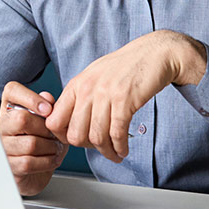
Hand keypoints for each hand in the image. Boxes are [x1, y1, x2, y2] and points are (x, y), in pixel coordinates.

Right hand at [0, 81, 68, 195]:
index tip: (48, 110)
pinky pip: (29, 162)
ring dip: (50, 147)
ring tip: (55, 148)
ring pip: (30, 143)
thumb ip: (48, 107)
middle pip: (22, 119)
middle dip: (46, 128)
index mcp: (9, 108)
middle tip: (54, 134)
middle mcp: (1, 125)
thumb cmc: (40, 142)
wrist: (33, 173)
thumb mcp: (46, 122)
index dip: (31, 98)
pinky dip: (47, 162)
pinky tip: (51, 159)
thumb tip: (47, 97)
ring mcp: (2, 146)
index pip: (12, 91)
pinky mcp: (7, 165)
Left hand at [45, 30, 205, 162]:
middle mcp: (87, 89)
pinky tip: (123, 150)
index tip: (77, 142)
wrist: (153, 53)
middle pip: (75, 135)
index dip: (63, 137)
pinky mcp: (125, 100)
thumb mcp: (94, 76)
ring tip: (115, 154)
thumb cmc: (125, 67)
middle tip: (98, 148)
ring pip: (97, 137)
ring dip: (107, 152)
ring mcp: (105, 94)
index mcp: (76, 85)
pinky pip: (117, 133)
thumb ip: (80, 97)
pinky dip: (120, 147)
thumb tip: (70, 122)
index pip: (54, 121)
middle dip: (87, 148)